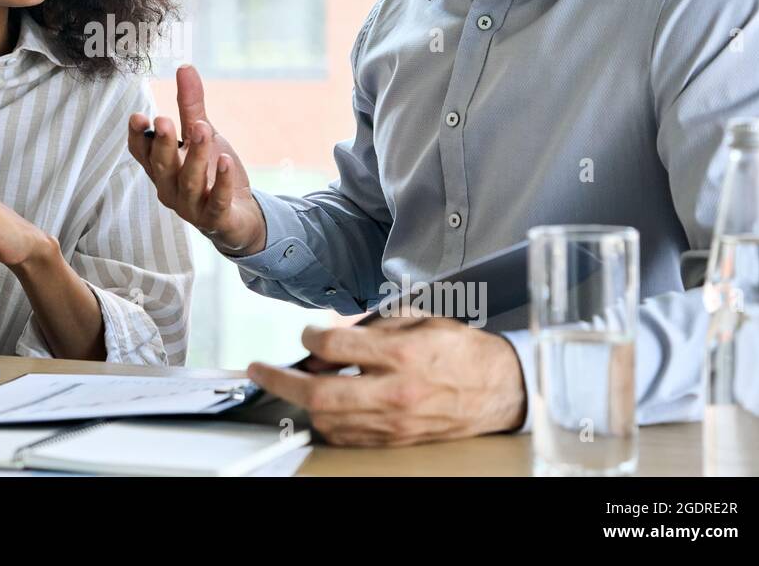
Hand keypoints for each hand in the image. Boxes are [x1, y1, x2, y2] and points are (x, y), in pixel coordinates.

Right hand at [127, 64, 265, 253]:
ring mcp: (191, 207)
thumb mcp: (202, 133)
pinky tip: (227, 162)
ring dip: (195, 156)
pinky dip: (221, 182)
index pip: (142, 153)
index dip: (138, 137)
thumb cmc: (212, 172)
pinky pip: (216, 202)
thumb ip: (191, 105)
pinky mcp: (215, 219)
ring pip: (189, 182)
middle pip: (161, 167)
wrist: (239, 215)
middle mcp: (170, 188)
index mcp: (162, 168)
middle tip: (164, 120)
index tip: (139, 117)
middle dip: (163, 144)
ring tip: (203, 129)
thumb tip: (184, 66)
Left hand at [246, 316, 526, 445]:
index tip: (307, 334)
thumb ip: (370, 327)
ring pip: (328, 420)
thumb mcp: (417, 319)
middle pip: (320, 393)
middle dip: (280, 381)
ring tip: (290, 384)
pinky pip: (347, 436)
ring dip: (300, 402)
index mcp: (402, 354)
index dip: (310, 336)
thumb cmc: (459, 348)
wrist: (499, 388)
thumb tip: (327, 338)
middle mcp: (395, 391)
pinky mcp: (396, 439)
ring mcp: (394, 421)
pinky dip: (326, 420)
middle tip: (259, 370)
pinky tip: (320, 405)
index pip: (334, 346)